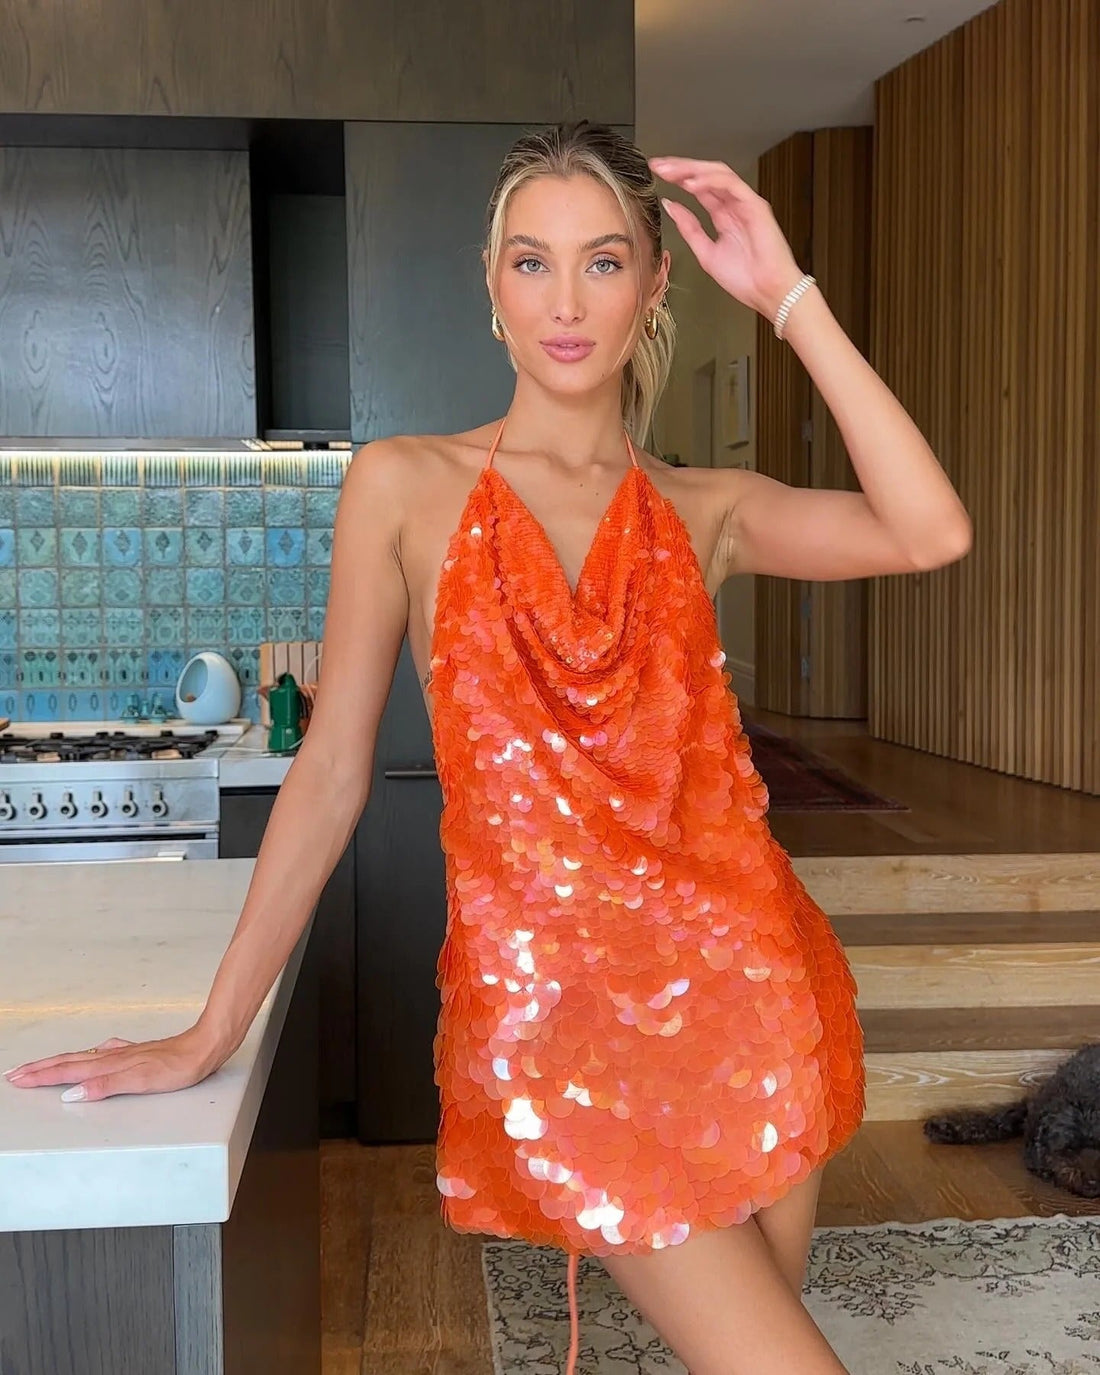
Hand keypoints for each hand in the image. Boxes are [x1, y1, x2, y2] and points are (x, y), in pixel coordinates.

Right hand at [4, 1026, 227, 1101]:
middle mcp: (114, 1056)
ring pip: (83, 1057)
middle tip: (15, 1073)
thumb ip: (105, 1086)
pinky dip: (89, 1057)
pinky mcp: (138, 1054)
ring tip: (42, 1066)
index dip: (40, 1076)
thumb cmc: (179, 1065)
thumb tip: (72, 1094)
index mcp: (110, 1063)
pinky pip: (103, 1055)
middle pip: (69, 1061)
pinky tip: (94, 1054)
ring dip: (58, 1062)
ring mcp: (125, 1053)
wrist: (206, 1047)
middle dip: (40, 1068)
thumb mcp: (141, 1081)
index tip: (16, 1079)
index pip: (67, 1070)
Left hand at [649, 156, 805, 318]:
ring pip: (718, 173)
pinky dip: (710, 181)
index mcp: (723, 216)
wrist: (767, 293)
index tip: (657, 173)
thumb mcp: (705, 253)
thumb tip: (670, 206)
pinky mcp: (755, 205)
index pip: (699, 187)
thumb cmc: (746, 279)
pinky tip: (691, 184)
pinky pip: (730, 185)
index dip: (677, 178)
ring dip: (693, 170)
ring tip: (671, 171)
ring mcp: (745, 203)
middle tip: (659, 165)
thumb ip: (688, 228)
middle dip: (681, 168)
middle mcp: (734, 205)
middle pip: (706, 175)